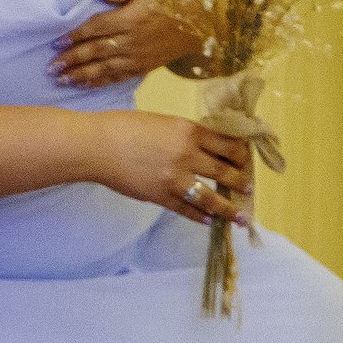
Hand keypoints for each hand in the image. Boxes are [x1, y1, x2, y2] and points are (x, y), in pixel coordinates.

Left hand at [52, 0, 208, 87]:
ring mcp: (138, 57)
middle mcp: (132, 41)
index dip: (75, 35)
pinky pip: (117, 77)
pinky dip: (99, 82)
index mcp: (132, 18)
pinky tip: (83, 85)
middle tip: (50, 67)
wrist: (205, 23)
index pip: (96, 28)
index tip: (56, 41)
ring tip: (60, 79)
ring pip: (103, 68)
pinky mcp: (144, 67)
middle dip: (71, 60)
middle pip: (95, 51)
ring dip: (80, 75)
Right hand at [90, 109, 252, 223]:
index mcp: (189, 131)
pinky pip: (186, 209)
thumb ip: (184, 136)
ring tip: (240, 215)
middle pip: (226, 171)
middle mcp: (187, 155)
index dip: (242, 155)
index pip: (228, 145)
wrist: (95, 146)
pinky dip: (200, 216)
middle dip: (241, 181)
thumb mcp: (162, 122)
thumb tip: (204, 150)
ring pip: (211, 197)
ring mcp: (174, 179)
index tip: (246, 161)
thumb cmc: (123, 127)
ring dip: (229, 207)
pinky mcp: (160, 196)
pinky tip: (208, 220)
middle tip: (248, 188)